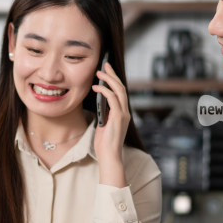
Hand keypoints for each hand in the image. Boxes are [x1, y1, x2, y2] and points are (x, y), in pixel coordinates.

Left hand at [92, 62, 129, 187]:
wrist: (109, 157)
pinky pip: (113, 99)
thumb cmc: (104, 144)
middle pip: (121, 87)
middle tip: (105, 65)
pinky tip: (97, 87)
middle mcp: (125, 112)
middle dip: (113, 75)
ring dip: (109, 80)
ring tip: (99, 73)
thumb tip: (98, 103)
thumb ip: (103, 114)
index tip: (107, 71)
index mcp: (122, 113)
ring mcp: (123, 114)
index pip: (120, 92)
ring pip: (119, 90)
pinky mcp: (118, 118)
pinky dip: (105, 91)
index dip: (114, 80)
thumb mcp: (102, 125)